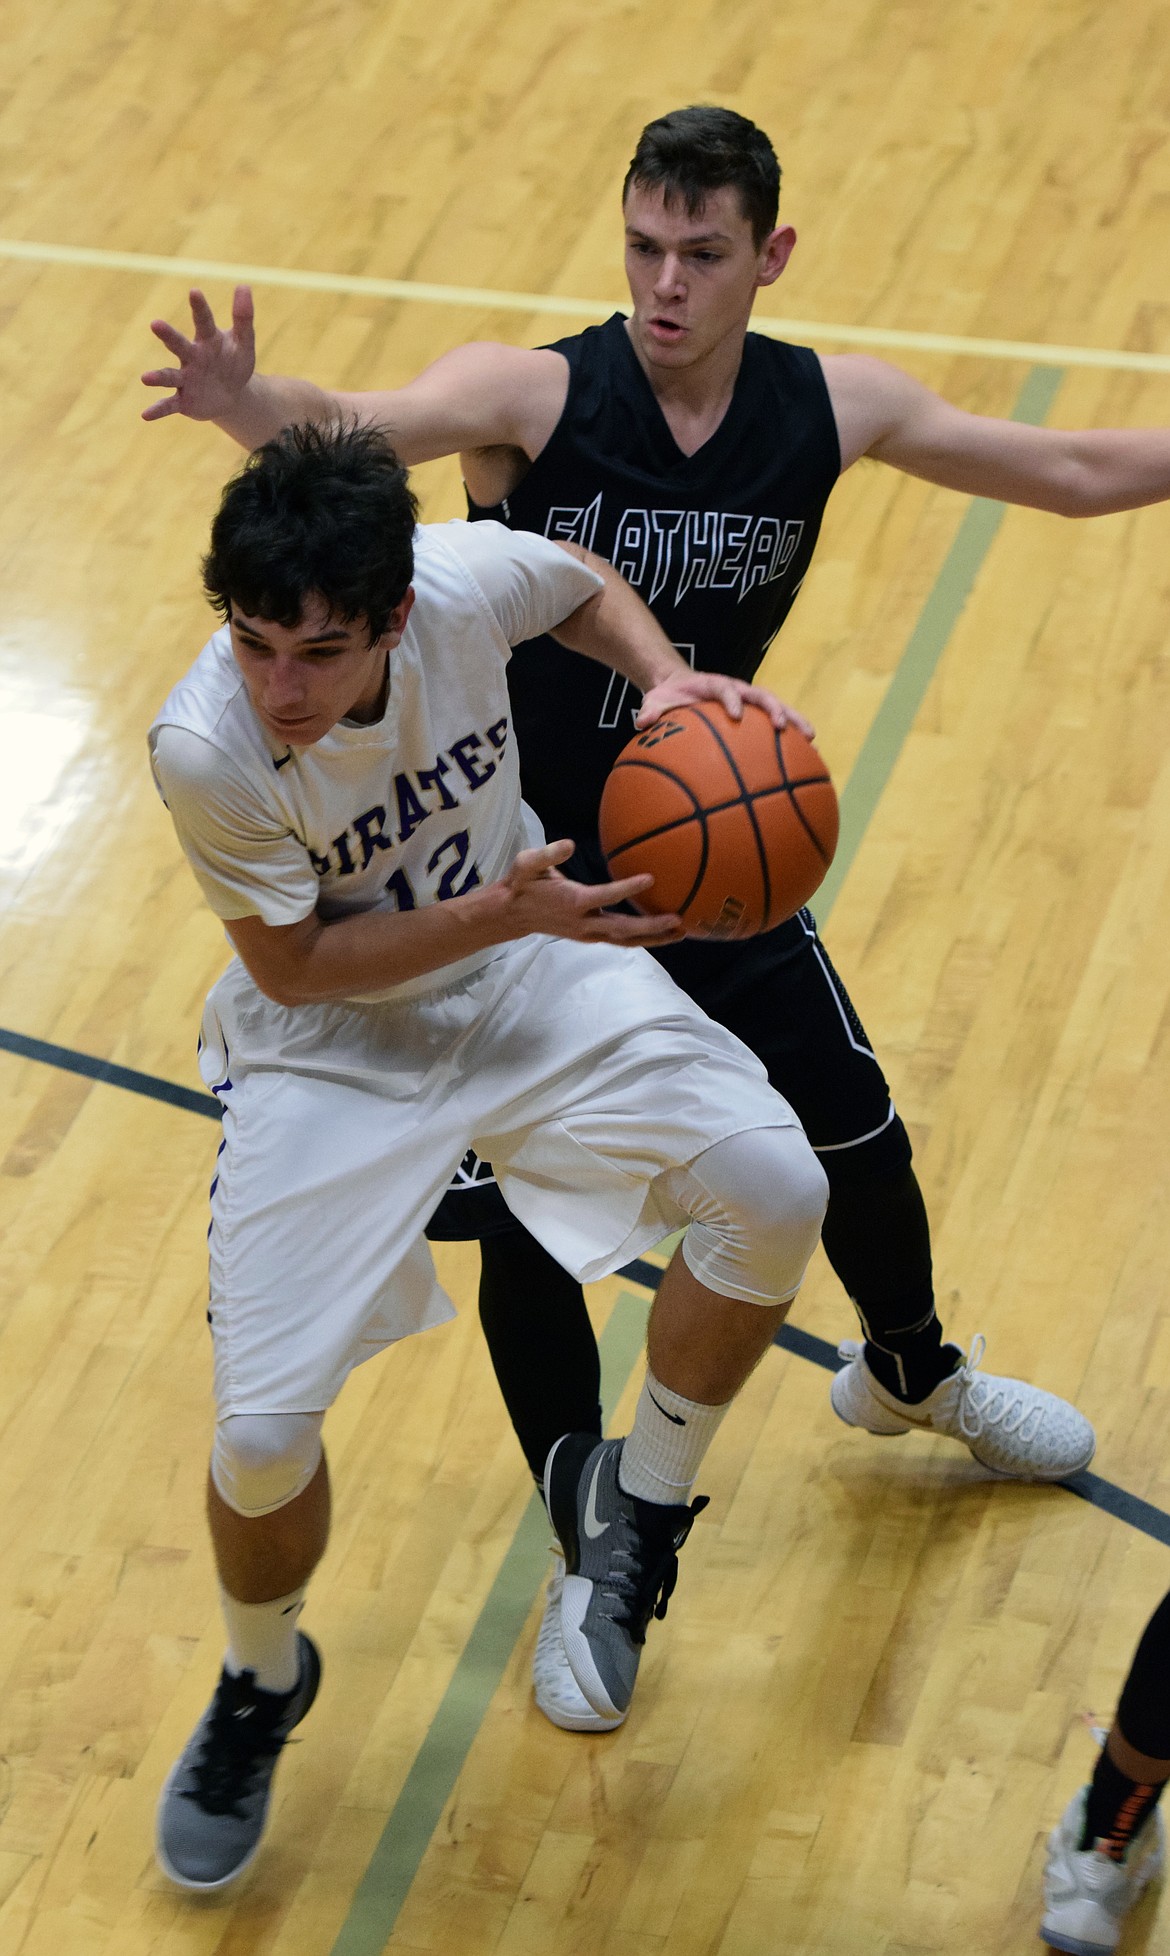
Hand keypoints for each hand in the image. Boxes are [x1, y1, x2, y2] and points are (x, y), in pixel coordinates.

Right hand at [141, 286, 255, 421]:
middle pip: (178, 344)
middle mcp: (191, 357)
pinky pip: (169, 405)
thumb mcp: (244, 343)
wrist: (231, 395)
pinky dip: (158, 409)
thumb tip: (243, 285)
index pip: (203, 321)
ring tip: (145, 378)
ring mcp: (185, 379)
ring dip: (158, 377)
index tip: (195, 291)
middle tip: (155, 324)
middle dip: (167, 336)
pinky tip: (145, 415)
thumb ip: (243, 317)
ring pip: (169, 376)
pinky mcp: (184, 400)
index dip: (199, 307)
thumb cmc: (233, 362)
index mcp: (207, 340)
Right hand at [496, 840, 683, 946]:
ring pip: (625, 940)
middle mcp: (583, 922)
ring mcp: (588, 933)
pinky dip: (642, 939)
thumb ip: (548, 854)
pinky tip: (662, 934)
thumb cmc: (522, 884)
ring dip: (654, 939)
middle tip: (679, 920)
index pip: (605, 895)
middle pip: (623, 929)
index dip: (628, 888)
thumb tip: (570, 844)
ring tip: (681, 933)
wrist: (511, 915)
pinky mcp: (590, 936)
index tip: (650, 878)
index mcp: (572, 901)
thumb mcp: (527, 864)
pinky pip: (620, 940)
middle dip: (652, 927)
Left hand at [636, 669, 814, 739]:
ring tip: (812, 738)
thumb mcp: (656, 701)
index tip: (736, 714)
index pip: (725, 689)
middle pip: (762, 695)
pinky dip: (791, 736)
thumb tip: (642, 722)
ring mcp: (749, 701)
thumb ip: (651, 710)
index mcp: (714, 686)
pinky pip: (775, 724)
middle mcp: (737, 691)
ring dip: (795, 720)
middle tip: (785, 726)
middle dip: (774, 709)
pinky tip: (807, 755)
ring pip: (776, 708)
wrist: (680, 685)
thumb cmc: (669, 697)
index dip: (731, 699)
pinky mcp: (755, 713)